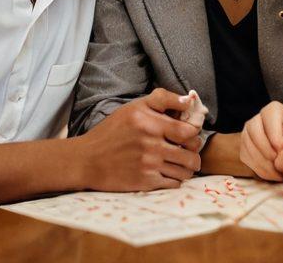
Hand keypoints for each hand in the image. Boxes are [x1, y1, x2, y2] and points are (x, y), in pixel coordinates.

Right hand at [79, 88, 202, 190]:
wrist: (87, 160)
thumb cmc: (112, 131)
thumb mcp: (134, 107)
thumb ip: (163, 99)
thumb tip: (189, 100)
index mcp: (150, 123)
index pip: (189, 131)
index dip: (194, 134)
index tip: (189, 135)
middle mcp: (151, 144)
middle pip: (191, 153)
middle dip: (194, 153)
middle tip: (188, 151)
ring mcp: (149, 164)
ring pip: (185, 171)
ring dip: (187, 168)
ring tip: (180, 164)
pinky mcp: (145, 182)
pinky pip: (174, 183)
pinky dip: (175, 180)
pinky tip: (167, 173)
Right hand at [239, 101, 282, 181]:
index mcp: (272, 110)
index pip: (269, 123)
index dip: (276, 139)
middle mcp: (256, 119)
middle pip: (256, 135)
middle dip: (268, 153)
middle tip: (280, 165)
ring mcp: (247, 133)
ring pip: (250, 149)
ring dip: (264, 164)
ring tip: (279, 173)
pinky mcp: (243, 148)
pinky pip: (248, 160)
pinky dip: (260, 169)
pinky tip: (274, 175)